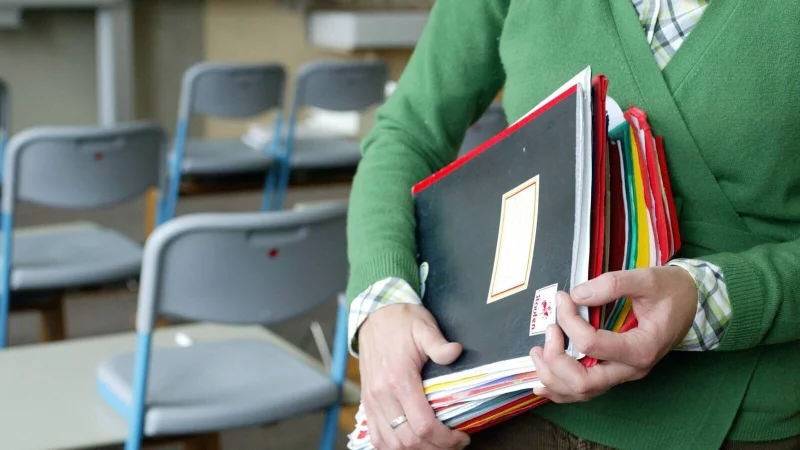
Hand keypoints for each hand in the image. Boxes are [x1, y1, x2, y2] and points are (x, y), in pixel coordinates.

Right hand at [358, 303, 470, 449]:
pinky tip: (409, 444)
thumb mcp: (424, 327)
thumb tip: (456, 352)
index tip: (461, 436)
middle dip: (435, 448)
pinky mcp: (367, 402)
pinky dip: (393, 447)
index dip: (445, 438)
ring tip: (434, 445)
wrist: (374, 315)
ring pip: (390, 444)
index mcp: (398, 379)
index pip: (423, 425)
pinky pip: (375, 437)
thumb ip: (439, 344)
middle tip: (453, 443)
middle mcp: (381, 394)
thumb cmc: (402, 321)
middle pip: (408, 441)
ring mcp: (371, 401)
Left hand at [530, 266, 696, 402]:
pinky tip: (541, 382)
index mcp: (641, 348)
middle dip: (556, 359)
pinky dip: (560, 388)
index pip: (592, 344)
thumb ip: (612, 284)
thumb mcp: (648, 278)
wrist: (691, 304)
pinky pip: (584, 391)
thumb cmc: (671, 291)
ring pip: (581, 392)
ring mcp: (622, 375)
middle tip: (547, 331)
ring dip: (553, 377)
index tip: (561, 297)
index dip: (569, 321)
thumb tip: (577, 295)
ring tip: (536, 353)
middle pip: (584, 382)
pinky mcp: (615, 372)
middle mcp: (631, 369)